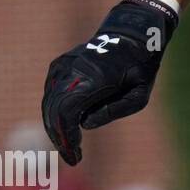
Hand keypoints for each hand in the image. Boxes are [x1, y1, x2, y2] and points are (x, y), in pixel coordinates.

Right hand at [42, 0, 176, 164]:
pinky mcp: (58, 65)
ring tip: (69, 145)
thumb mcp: (140, 94)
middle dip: (60, 137)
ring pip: (48, 103)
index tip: (75, 155)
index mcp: (93, 78)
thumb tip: (85, 124)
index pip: (66, 113)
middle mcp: (72, 70)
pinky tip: (66, 126)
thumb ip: (115, 111)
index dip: (67, 137)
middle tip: (71, 156)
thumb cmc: (140, 66)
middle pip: (54, 111)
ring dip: (55, 127)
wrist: (130, 34)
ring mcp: (62, 66)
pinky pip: (50, 93)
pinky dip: (54, 112)